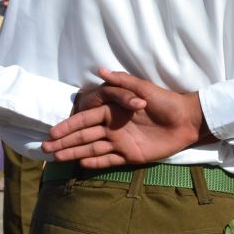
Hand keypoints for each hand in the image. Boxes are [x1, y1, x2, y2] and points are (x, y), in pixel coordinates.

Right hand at [42, 69, 215, 167]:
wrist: (186, 120)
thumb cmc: (166, 101)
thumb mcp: (144, 89)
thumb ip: (122, 82)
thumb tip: (100, 69)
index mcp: (113, 111)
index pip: (85, 119)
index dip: (69, 126)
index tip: (53, 133)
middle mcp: (113, 126)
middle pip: (84, 136)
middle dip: (65, 142)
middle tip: (46, 150)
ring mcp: (121, 141)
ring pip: (92, 149)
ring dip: (74, 153)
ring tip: (58, 159)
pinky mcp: (131, 155)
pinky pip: (109, 160)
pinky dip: (95, 162)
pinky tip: (81, 164)